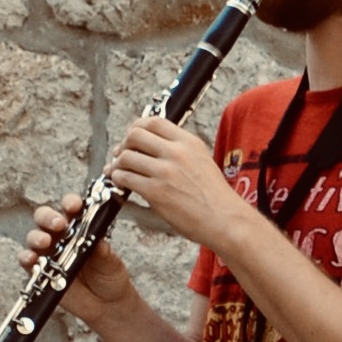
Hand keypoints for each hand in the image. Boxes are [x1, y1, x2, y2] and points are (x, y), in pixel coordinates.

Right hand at [19, 191, 133, 319]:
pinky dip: (26, 258)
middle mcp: (61, 236)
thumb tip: (100, 243)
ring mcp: (49, 253)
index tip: (74, 206)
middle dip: (49, 217)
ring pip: (34, 237)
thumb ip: (104, 253)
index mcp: (79, 227)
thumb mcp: (112, 263)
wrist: (105, 305)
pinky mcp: (39, 271)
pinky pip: (27, 261)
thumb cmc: (110, 277)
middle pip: (45, 217)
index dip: (70, 203)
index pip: (71, 208)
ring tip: (46, 242)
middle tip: (59, 224)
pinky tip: (32, 259)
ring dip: (37, 237)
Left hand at [102, 113, 246, 252]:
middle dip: (123, 144)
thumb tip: (151, 145)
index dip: (137, 127)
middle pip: (135, 135)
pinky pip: (125, 178)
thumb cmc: (213, 195)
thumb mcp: (201, 160)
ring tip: (116, 172)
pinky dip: (117, 179)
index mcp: (189, 142)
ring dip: (116, 164)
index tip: (131, 136)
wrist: (224, 219)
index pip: (154, 121)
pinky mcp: (155, 191)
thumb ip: (179, 150)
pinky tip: (120, 183)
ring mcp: (165, 171)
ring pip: (126, 157)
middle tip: (120, 154)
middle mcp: (177, 152)